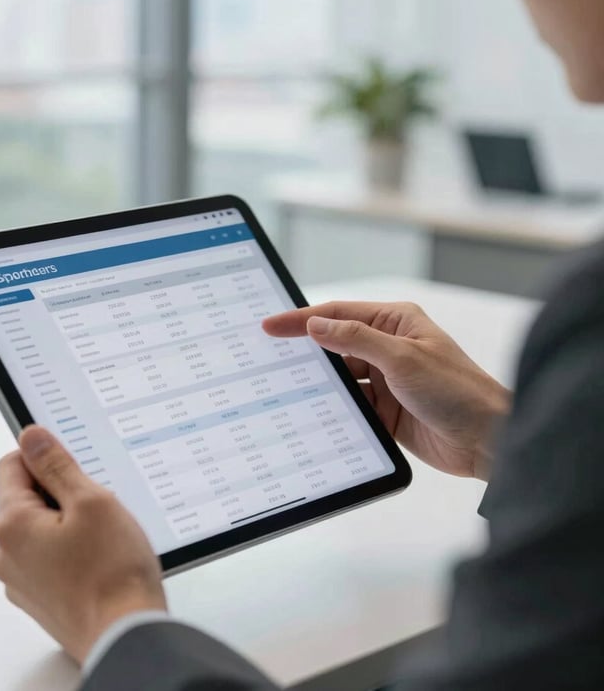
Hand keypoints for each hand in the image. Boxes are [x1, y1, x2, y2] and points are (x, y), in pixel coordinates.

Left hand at [0, 425, 166, 663]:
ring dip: (70, 523)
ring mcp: (21, 580)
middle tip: (98, 509)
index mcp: (12, 525)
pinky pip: (50, 556)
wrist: (126, 636)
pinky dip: (72, 550)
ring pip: (42, 527)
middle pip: (28, 497)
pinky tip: (100, 560)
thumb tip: (32, 437)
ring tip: (103, 539)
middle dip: (64, 494)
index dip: (48, 458)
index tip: (76, 467)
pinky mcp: (40, 597)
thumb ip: (57, 465)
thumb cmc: (113, 575)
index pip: (14, 464)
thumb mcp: (92, 501)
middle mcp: (6, 554)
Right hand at [263, 302, 510, 480]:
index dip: (302, 320)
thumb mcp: (403, 359)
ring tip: (283, 386)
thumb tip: (317, 326)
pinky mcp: (385, 410)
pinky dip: (333, 407)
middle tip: (268, 356)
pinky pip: (351, 404)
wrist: (488, 440)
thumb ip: (356, 339)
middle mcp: (388, 347)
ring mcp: (386, 380)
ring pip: (341, 377)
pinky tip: (313, 410)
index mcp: (395, 323)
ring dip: (320, 382)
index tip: (271, 326)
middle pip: (335, 344)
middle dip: (306, 350)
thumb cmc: (458, 391)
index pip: (338, 315)